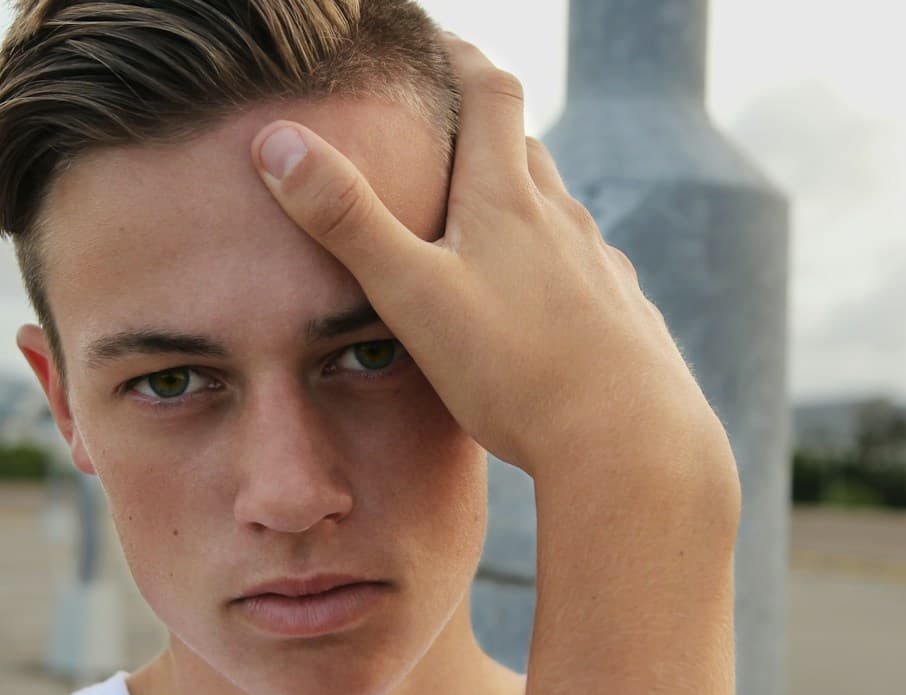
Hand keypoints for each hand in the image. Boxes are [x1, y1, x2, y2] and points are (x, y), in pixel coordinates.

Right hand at [250, 35, 737, 500]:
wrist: (629, 440)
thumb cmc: (516, 370)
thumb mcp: (412, 294)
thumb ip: (346, 220)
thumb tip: (275, 141)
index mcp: (508, 200)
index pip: (490, 93)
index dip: (460, 57)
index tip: (433, 43)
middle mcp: (562, 219)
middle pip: (525, 147)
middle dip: (484, 128)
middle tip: (445, 128)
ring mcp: (600, 266)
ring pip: (555, 210)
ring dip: (518, 198)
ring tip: (481, 220)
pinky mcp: (621, 314)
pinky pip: (583, 268)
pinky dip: (551, 262)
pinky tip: (537, 303)